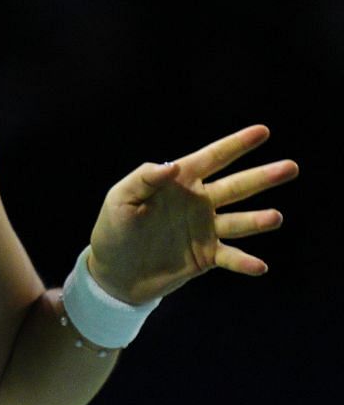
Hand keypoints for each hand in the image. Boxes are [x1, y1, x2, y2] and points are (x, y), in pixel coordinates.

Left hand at [87, 124, 297, 303]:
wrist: (113, 273)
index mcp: (181, 182)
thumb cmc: (114, 230)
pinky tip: (259, 265)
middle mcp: (200, 202)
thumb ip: (144, 179)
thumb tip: (172, 166)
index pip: (213, 158)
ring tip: (276, 217)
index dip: (237, 144)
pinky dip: (245, 262)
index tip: (263, 131)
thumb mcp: (120, 199)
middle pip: (237, 186)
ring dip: (258, 219)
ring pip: (240, 221)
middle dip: (263, 177)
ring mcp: (206, 229)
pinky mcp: (207, 256)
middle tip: (290, 167)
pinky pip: (231, 257)